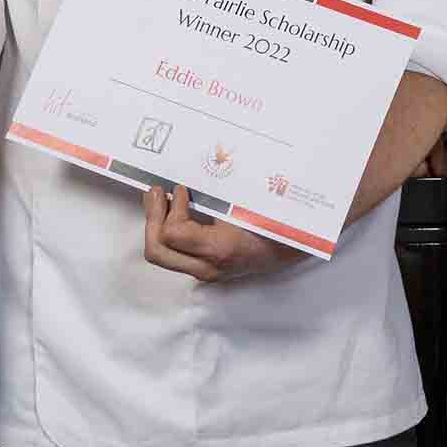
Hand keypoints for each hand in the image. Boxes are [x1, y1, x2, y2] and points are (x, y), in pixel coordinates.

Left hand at [141, 182, 299, 284]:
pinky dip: (166, 232)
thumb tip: (186, 175)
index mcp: (219, 250)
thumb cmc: (273, 221)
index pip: (173, 233)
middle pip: (157, 251)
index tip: (180, 188)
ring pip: (161, 255)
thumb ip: (212, 192)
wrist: (294, 247)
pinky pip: (174, 253)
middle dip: (151, 219)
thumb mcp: (244, 203)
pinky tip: (172, 212)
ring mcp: (205, 271)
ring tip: (157, 199)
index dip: (172, 207)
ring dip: (155, 225)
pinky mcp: (204, 268)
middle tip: (156, 193)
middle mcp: (207, 267)